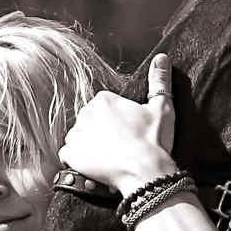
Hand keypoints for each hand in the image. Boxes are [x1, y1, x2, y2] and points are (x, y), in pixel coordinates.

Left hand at [59, 53, 178, 197]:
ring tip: (109, 156)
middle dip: (101, 131)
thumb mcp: (162, 107)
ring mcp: (76, 135)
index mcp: (104, 100)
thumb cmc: (154, 140)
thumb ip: (159, 80)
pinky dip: (78, 160)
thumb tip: (161, 58)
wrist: (145, 172)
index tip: (126, 131)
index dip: (116, 120)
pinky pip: (68, 155)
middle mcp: (86, 114)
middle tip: (119, 145)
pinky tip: (95, 164)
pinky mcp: (70, 155)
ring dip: (89, 145)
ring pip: (79, 137)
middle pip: (90, 120)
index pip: (103, 106)